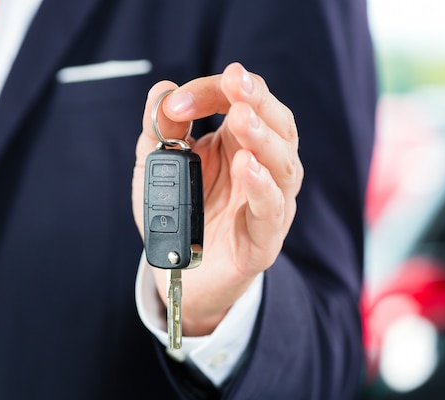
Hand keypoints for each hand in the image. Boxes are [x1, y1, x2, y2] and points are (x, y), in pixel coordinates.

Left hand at [132, 62, 302, 335]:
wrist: (182, 271)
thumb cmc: (180, 212)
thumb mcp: (160, 165)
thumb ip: (160, 130)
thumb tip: (162, 89)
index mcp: (241, 142)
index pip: (243, 100)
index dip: (212, 92)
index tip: (176, 102)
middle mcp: (264, 167)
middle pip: (278, 125)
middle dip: (257, 100)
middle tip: (236, 83)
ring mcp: (270, 203)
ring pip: (284, 165)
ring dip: (263, 138)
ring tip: (241, 119)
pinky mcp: (265, 239)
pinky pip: (272, 210)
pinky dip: (262, 187)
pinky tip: (246, 166)